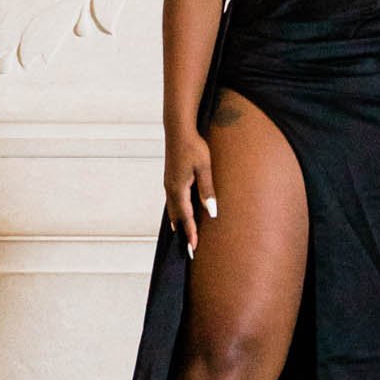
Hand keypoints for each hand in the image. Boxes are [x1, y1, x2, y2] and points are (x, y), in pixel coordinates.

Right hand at [164, 129, 215, 251]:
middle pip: (177, 217)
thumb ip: (207, 189)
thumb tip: (211, 212)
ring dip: (179, 223)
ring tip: (183, 237)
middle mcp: (170, 189)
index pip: (185, 217)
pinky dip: (176, 212)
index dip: (190, 233)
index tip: (193, 249)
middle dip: (183, 233)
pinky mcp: (170, 179)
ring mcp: (168, 184)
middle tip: (189, 250)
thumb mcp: (205, 167)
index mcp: (178, 189)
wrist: (178, 130)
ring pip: (173, 210)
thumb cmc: (194, 146)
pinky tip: (179, 214)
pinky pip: (172, 201)